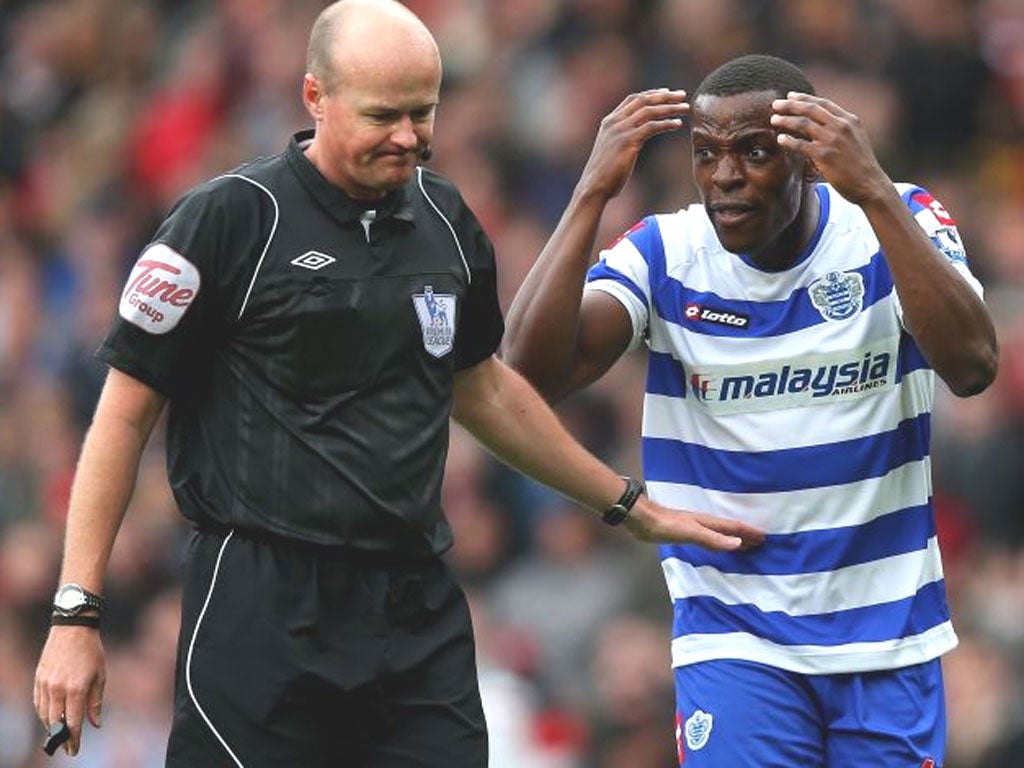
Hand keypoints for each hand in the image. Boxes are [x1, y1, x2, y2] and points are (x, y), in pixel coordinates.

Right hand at [34, 626, 104, 755]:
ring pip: (44, 714)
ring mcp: (45, 684)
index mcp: (77, 689)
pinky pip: (38, 703)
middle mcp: (58, 689)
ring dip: (51, 727)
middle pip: (55, 722)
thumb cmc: (91, 651)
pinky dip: (43, 714)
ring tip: (59, 734)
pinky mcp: (38, 679)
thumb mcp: (100, 676)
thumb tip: (95, 724)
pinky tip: (50, 717)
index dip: (73, 738)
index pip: (72, 722)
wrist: (73, 629)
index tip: (74, 750)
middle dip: (61, 738)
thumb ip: (96, 702)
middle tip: (66, 747)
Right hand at [578, 89, 688, 200]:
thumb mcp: (612, 151)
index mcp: (609, 122)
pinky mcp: (628, 141)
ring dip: (670, 108)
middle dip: (664, 96)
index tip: (667, 93)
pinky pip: (651, 127)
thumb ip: (622, 139)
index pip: (633, 99)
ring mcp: (620, 131)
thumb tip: (636, 141)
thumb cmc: (604, 175)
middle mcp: (614, 122)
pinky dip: (667, 123)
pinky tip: (678, 124)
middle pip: (643, 100)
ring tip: (686, 108)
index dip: (651, 94)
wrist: (594, 187)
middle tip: (682, 95)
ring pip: (649, 111)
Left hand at [624, 498, 764, 548]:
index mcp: (708, 522)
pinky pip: (709, 538)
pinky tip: (715, 545)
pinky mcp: (684, 533)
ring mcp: (694, 527)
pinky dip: (719, 542)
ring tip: (745, 544)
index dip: (749, 532)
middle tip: (761, 542)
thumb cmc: (664, 525)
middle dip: (745, 535)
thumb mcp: (690, 533)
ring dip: (734, 538)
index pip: (734, 527)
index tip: (765, 537)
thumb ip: (712, 538)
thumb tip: (738, 543)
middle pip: (730, 530)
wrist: (641, 519)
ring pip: (720, 533)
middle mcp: (703, 523)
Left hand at [770, 92, 890, 205]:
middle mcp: (841, 126)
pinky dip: (788, 141)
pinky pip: (801, 145)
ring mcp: (832, 140)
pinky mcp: (824, 156)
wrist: (870, 183)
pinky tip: (780, 139)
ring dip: (786, 120)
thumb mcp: (856, 138)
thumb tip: (822, 122)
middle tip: (776, 104)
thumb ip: (841, 128)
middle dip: (791, 105)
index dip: (805, 98)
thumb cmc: (861, 164)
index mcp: (849, 120)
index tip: (791, 95)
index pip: (823, 103)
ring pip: (803, 124)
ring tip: (774, 119)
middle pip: (811, 109)